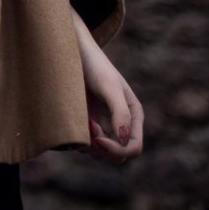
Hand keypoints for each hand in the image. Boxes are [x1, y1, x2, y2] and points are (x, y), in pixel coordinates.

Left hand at [73, 10, 143, 163]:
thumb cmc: (95, 67)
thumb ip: (119, 112)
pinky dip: (81, 141)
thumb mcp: (109, 87)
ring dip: (91, 146)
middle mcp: (122, 124)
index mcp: (133, 116)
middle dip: (103, 149)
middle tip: (90, 129)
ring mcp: (105, 125)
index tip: (99, 139)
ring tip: (83, 124)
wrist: (74, 54)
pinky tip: (77, 123)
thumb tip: (124, 139)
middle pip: (118, 155)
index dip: (118, 149)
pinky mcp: (89, 124)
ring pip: (102, 154)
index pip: (134, 147)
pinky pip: (88, 145)